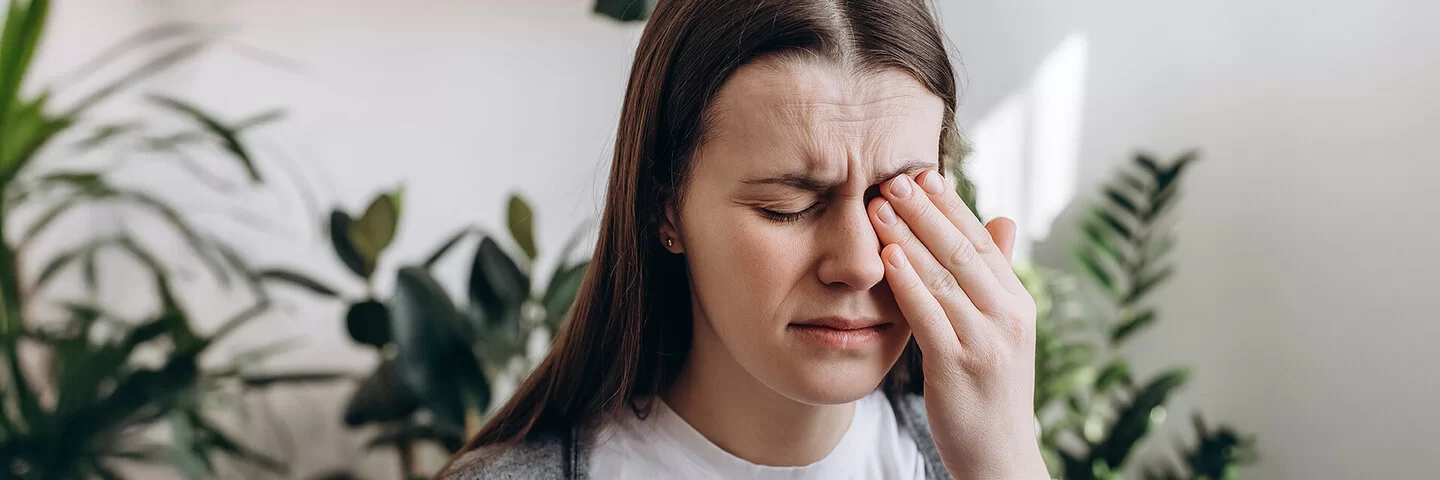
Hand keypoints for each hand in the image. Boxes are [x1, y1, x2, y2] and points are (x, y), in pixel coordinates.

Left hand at [869, 170, 1047, 479]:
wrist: (1000, 456)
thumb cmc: (992, 390)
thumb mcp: (1002, 329)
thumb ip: (996, 276)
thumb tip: (1002, 219)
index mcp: (1017, 301)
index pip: (982, 241)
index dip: (951, 206)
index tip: (924, 173)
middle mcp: (1008, 315)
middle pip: (963, 250)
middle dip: (926, 210)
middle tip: (894, 177)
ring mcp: (986, 340)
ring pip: (945, 276)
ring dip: (909, 235)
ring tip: (880, 205)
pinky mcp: (960, 365)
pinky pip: (930, 315)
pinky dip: (908, 282)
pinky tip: (887, 256)